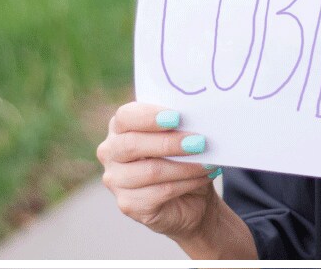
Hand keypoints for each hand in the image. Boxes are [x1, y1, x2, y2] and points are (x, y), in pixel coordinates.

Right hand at [96, 102, 222, 240]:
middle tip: (199, 142)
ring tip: (209, 162)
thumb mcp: (181, 135)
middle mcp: (111, 152)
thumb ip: (180, 124)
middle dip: (169, 143)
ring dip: (185, 166)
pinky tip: (203, 176)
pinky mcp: (128, 204)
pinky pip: (160, 192)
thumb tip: (196, 117)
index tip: (176, 117)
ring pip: (150, 171)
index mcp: (120, 127)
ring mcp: (115, 180)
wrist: (190, 197)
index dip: (149, 117)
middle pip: (133, 145)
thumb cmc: (182, 156)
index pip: (125, 117)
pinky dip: (187, 183)